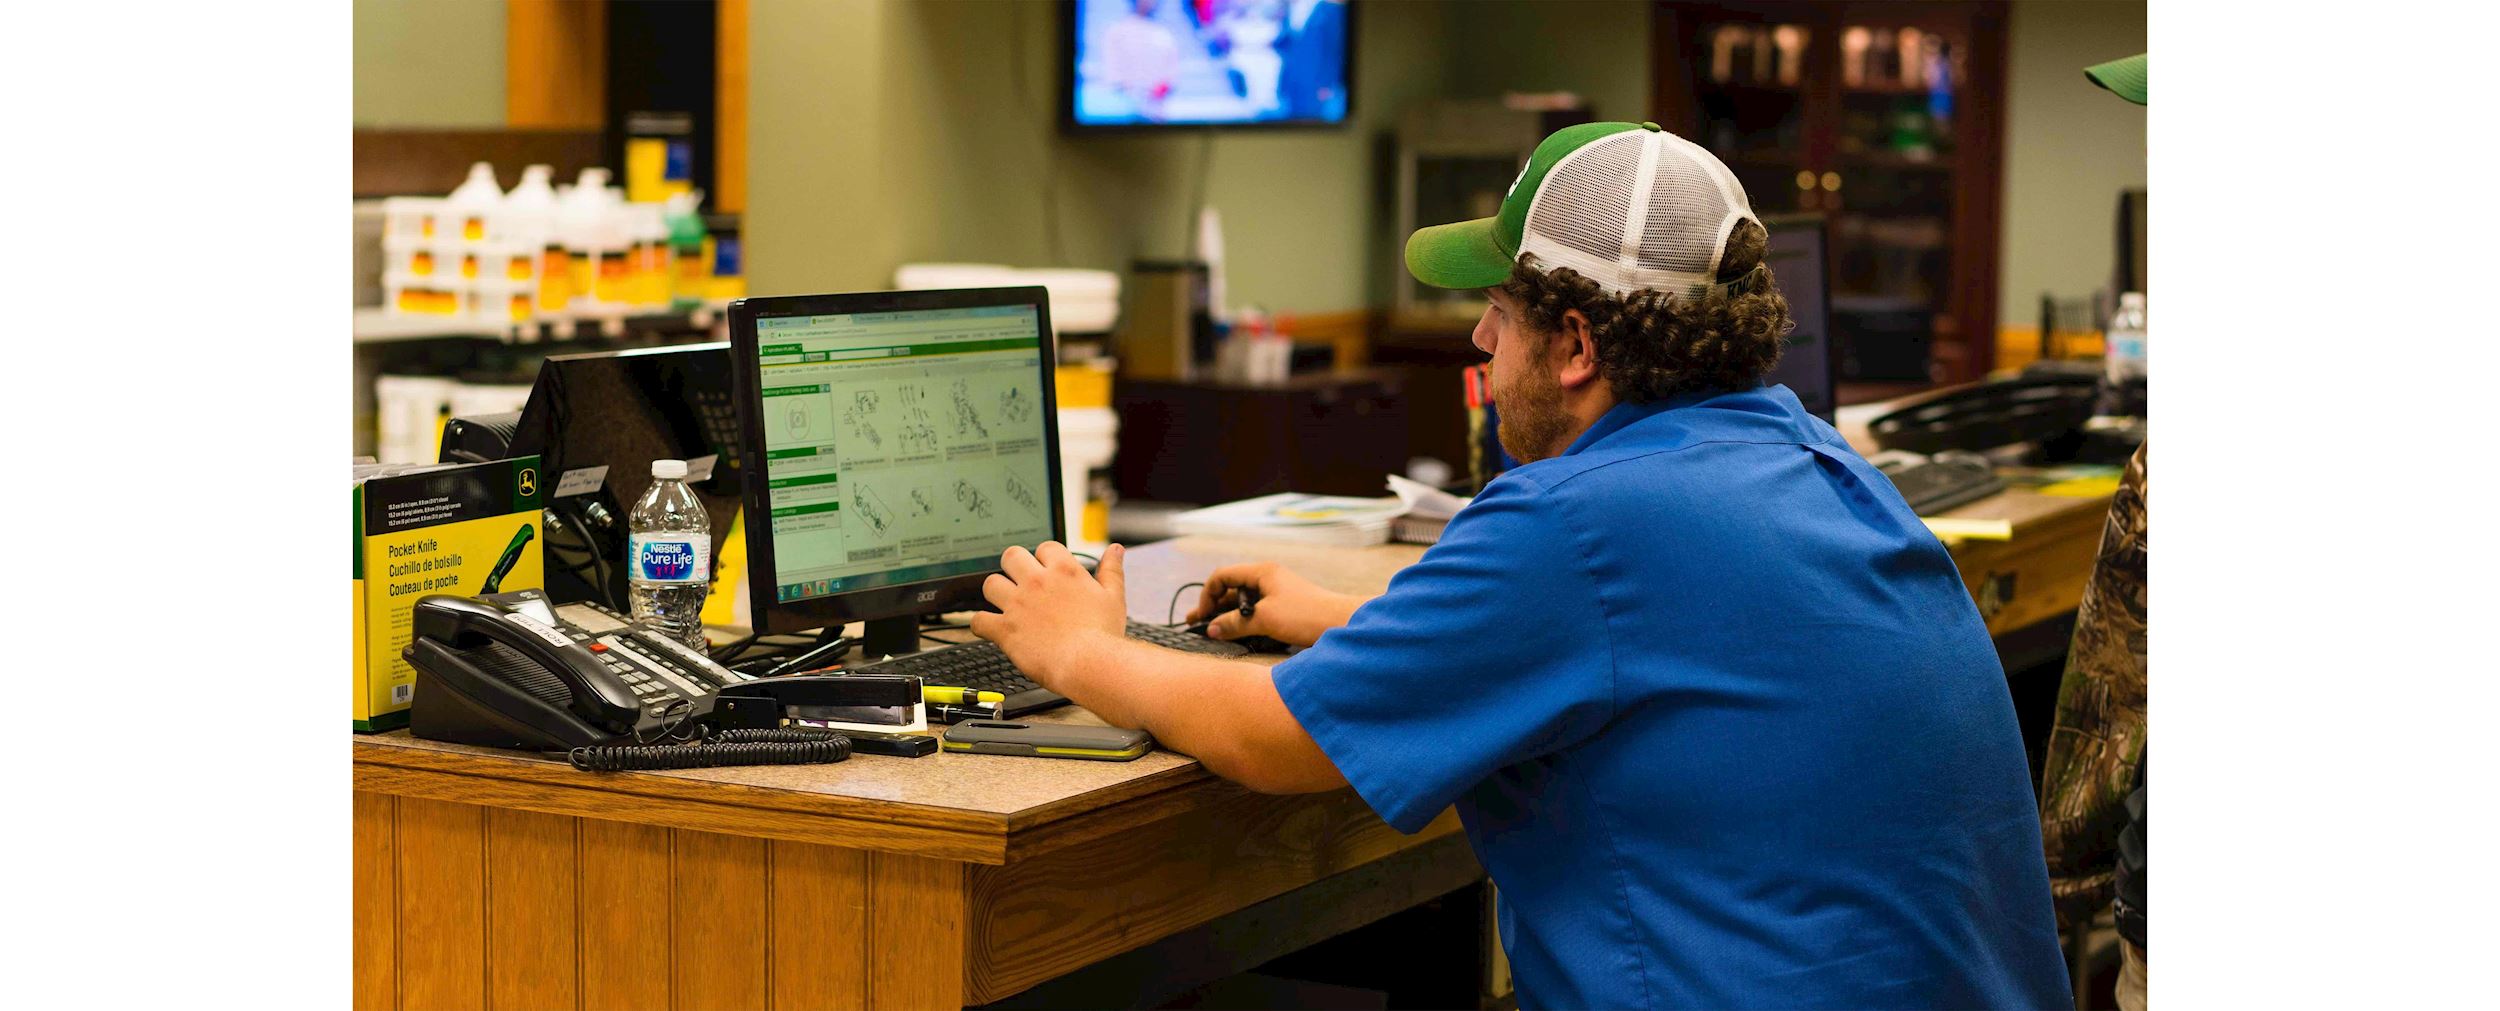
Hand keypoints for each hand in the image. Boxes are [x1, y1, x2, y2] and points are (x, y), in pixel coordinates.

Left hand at [969, 542, 1128, 689]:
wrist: (1088, 664)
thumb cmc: (1103, 634)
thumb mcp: (1114, 596)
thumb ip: (1111, 570)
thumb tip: (1115, 550)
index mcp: (1064, 571)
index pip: (1045, 548)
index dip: (1044, 558)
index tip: (1046, 570)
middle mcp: (1037, 582)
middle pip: (1011, 555)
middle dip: (1013, 565)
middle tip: (1018, 580)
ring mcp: (1018, 604)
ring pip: (990, 583)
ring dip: (995, 592)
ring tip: (1003, 603)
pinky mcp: (1005, 629)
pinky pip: (979, 619)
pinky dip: (980, 624)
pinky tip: (989, 628)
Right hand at [1186, 561, 1363, 648]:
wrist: (1342, 622)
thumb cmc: (1306, 615)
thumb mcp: (1265, 619)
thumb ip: (1235, 623)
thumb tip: (1212, 629)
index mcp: (1262, 572)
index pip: (1223, 576)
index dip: (1208, 594)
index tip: (1203, 615)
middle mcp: (1268, 579)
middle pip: (1231, 589)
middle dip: (1213, 607)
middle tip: (1197, 624)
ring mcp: (1277, 593)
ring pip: (1244, 602)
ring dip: (1228, 616)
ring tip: (1214, 633)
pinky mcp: (1284, 608)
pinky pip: (1257, 611)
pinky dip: (1244, 621)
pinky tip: (1237, 634)